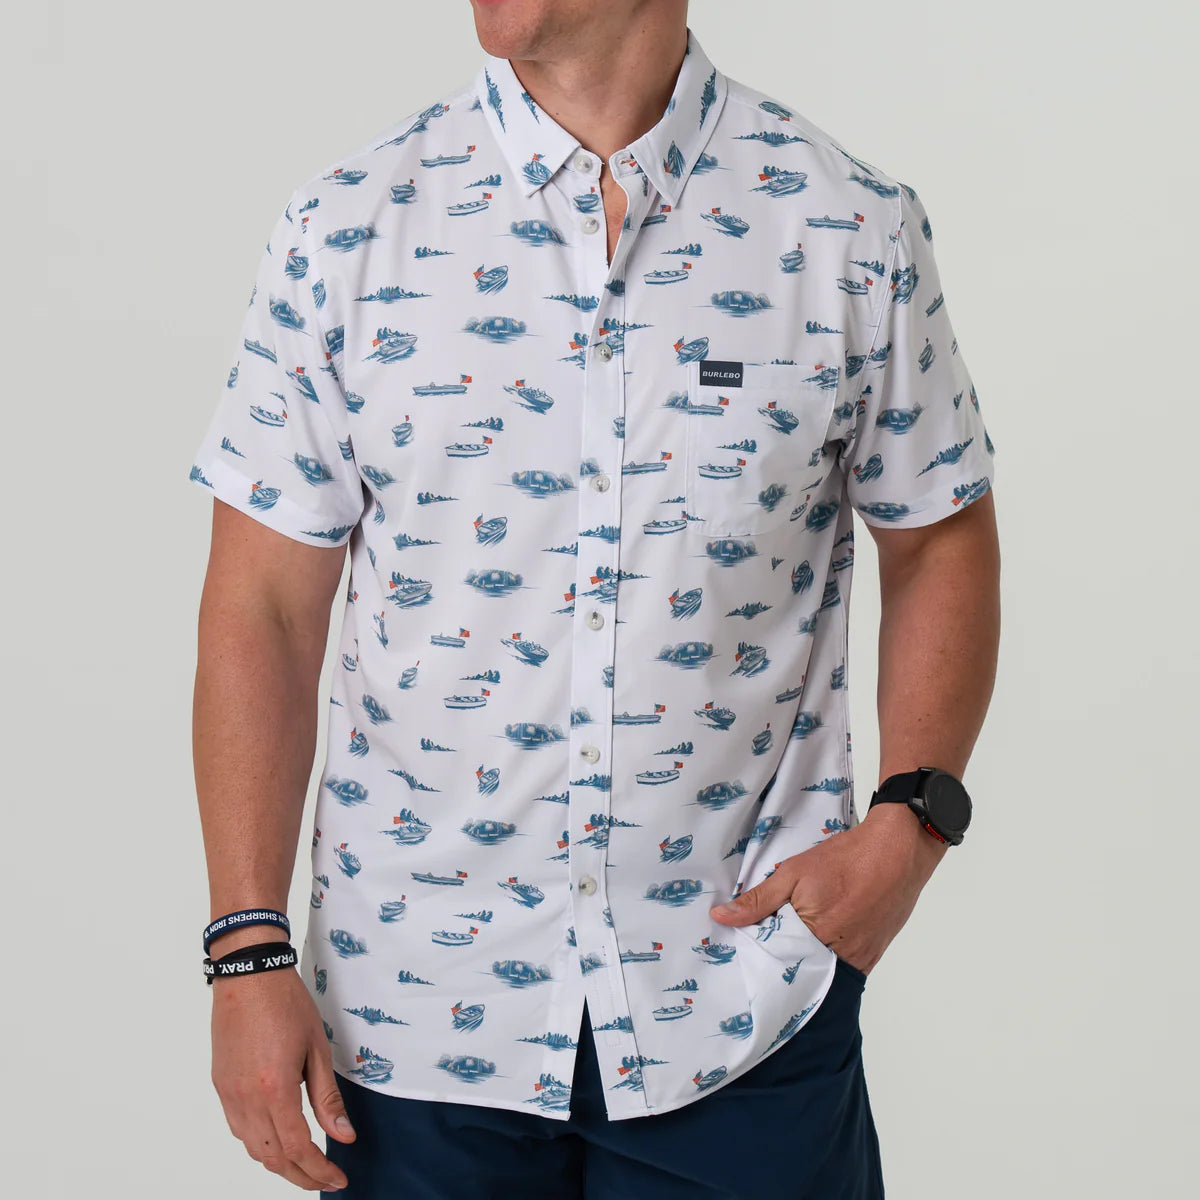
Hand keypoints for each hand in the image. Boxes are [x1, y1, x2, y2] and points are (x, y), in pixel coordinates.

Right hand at [210, 967, 355, 1191]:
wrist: (249, 975)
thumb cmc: (286, 1003)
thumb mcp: (317, 1048)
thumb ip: (328, 1097)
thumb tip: (344, 1135)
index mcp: (274, 1090)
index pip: (299, 1149)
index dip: (320, 1171)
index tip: (338, 1178)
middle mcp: (246, 1099)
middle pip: (273, 1158)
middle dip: (301, 1176)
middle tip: (326, 1179)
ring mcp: (229, 1094)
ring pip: (252, 1148)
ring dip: (279, 1163)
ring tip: (306, 1163)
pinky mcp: (221, 1086)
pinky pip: (239, 1128)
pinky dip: (260, 1143)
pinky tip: (278, 1137)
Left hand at [708, 802, 947, 975]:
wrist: (898, 851)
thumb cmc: (846, 859)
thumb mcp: (794, 872)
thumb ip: (758, 900)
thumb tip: (720, 917)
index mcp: (812, 937)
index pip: (773, 961)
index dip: (758, 952)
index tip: (743, 944)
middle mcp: (836, 956)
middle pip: (797, 970)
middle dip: (780, 959)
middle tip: (766, 942)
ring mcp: (858, 958)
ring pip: (820, 971)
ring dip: (805, 959)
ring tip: (793, 938)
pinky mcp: (873, 955)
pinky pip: (844, 969)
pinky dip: (828, 958)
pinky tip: (819, 939)